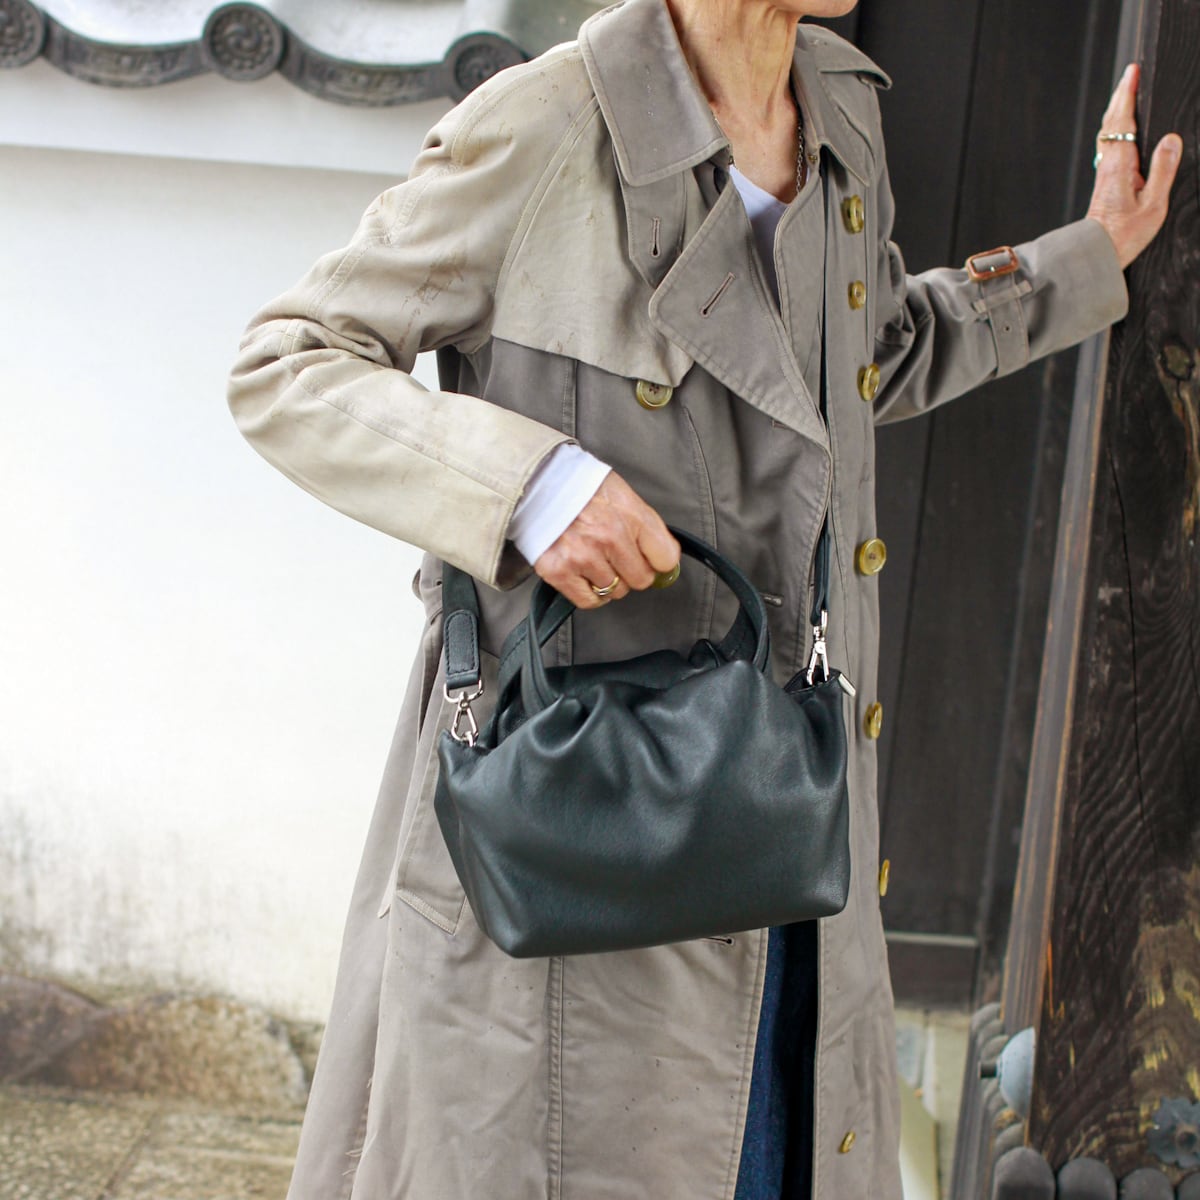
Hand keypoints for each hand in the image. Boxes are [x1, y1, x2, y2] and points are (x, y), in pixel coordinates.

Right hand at [533, 472, 679, 607]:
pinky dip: (590, 593)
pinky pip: (589, 601)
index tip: (650, 558)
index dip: (658, 560)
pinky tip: (585, 574)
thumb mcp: (623, 495)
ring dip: (608, 580)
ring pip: (615, 591)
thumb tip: (665, 559)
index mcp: (630, 516)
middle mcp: (610, 538)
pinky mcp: (560, 572)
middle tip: (616, 555)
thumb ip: (647, 527)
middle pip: (641, 580)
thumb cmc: (580, 487)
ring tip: (594, 557)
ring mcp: (584, 557)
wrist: (537, 483)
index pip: (666, 559)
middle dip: (632, 571)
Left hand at [1087, 63, 1182, 268]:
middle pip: (1111, 124)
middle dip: (1120, 97)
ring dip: (1116, 111)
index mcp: (1120, 167)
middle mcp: (1108, 166)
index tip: (1133, 72)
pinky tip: (1120, 130)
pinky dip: (1115, 129)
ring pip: (1107, 135)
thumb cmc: (1124, 236)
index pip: (1122, 122)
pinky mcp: (1105, 182)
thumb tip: (1171, 139)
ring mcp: (1104, 174)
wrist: (1096, 256)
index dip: (1127, 95)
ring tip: (1126, 93)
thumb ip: (1163, 171)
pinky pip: (1109, 147)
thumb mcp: (1153, 205)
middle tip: (1130, 74)